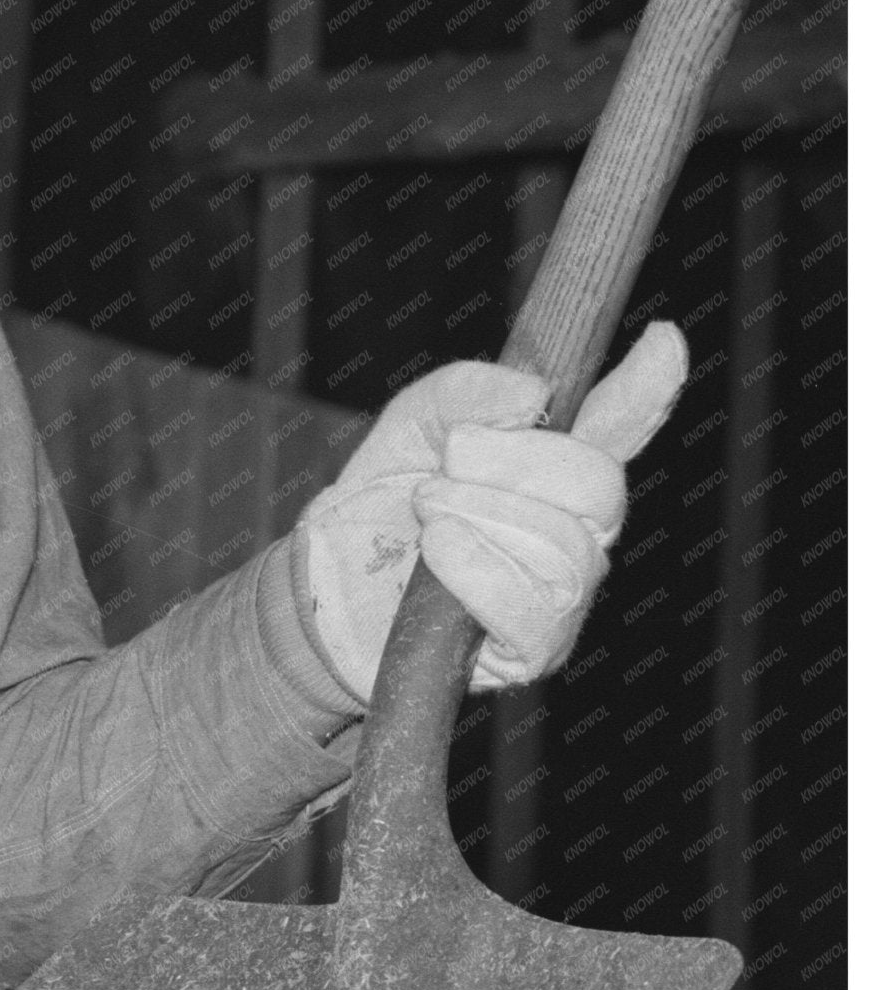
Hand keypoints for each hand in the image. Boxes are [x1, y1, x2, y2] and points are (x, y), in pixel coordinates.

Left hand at [297, 322, 688, 700]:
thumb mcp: (412, 424)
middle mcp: (577, 530)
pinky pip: (532, 608)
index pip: (619, 426)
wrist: (327, 584)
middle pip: (596, 486)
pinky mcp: (532, 650)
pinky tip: (438, 554)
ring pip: (562, 546)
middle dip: (510, 463)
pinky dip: (477, 570)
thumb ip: (465, 391)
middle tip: (444, 467)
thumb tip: (531, 395)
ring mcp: (563, 595)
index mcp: (557, 466)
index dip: (647, 388)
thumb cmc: (382, 505)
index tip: (662, 339)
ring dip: (478, 516)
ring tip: (427, 515)